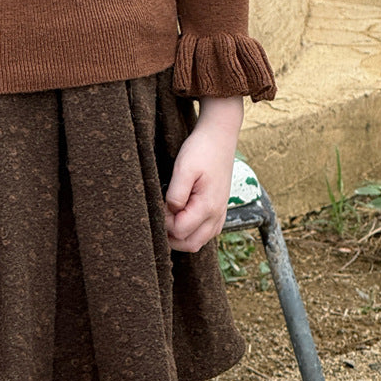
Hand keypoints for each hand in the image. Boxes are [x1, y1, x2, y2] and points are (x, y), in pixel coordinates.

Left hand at [164, 96, 243, 253]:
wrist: (219, 136)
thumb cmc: (201, 150)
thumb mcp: (183, 169)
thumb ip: (175, 195)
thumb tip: (169, 214)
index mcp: (208, 207)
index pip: (179, 231)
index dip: (164, 222)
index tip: (160, 205)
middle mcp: (216, 216)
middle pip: (189, 244)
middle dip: (171, 235)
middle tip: (162, 215)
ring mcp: (219, 215)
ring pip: (197, 242)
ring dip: (180, 236)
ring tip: (170, 216)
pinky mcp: (219, 212)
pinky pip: (204, 234)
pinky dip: (191, 232)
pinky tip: (181, 217)